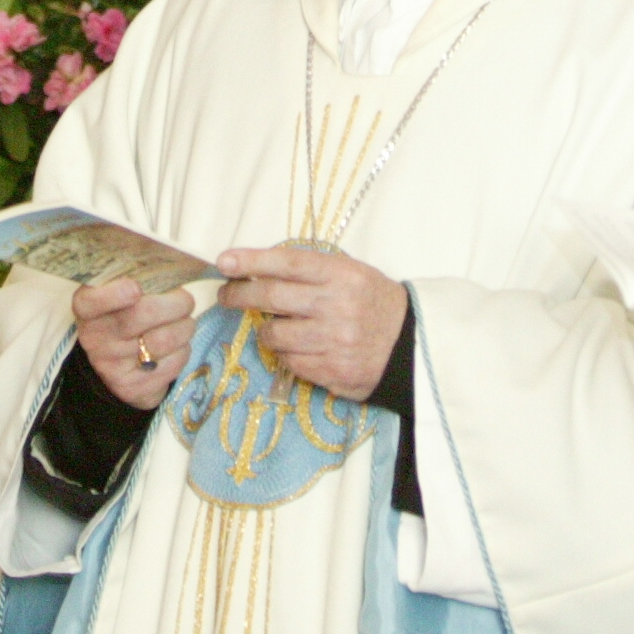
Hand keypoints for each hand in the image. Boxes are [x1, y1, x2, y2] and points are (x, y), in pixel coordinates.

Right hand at [70, 278, 196, 410]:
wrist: (116, 368)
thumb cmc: (124, 317)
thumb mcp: (116, 295)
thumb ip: (134, 276)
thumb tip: (169, 260)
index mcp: (87, 310)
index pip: (92, 302)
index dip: (114, 294)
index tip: (135, 288)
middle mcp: (95, 339)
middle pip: (142, 316)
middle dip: (175, 304)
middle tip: (185, 300)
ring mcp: (112, 366)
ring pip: (163, 340)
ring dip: (185, 327)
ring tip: (185, 322)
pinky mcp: (132, 388)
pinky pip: (172, 364)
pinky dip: (183, 350)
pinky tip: (177, 346)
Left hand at [213, 246, 404, 402]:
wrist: (409, 345)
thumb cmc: (373, 302)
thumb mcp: (352, 273)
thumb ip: (312, 271)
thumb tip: (259, 269)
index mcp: (342, 275)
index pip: (286, 263)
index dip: (251, 261)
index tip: (224, 261)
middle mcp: (336, 306)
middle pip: (271, 296)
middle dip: (239, 294)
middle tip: (226, 295)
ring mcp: (333, 341)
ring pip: (274, 334)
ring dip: (264, 330)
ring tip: (269, 326)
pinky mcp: (332, 371)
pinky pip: (290, 361)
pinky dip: (286, 353)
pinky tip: (295, 347)